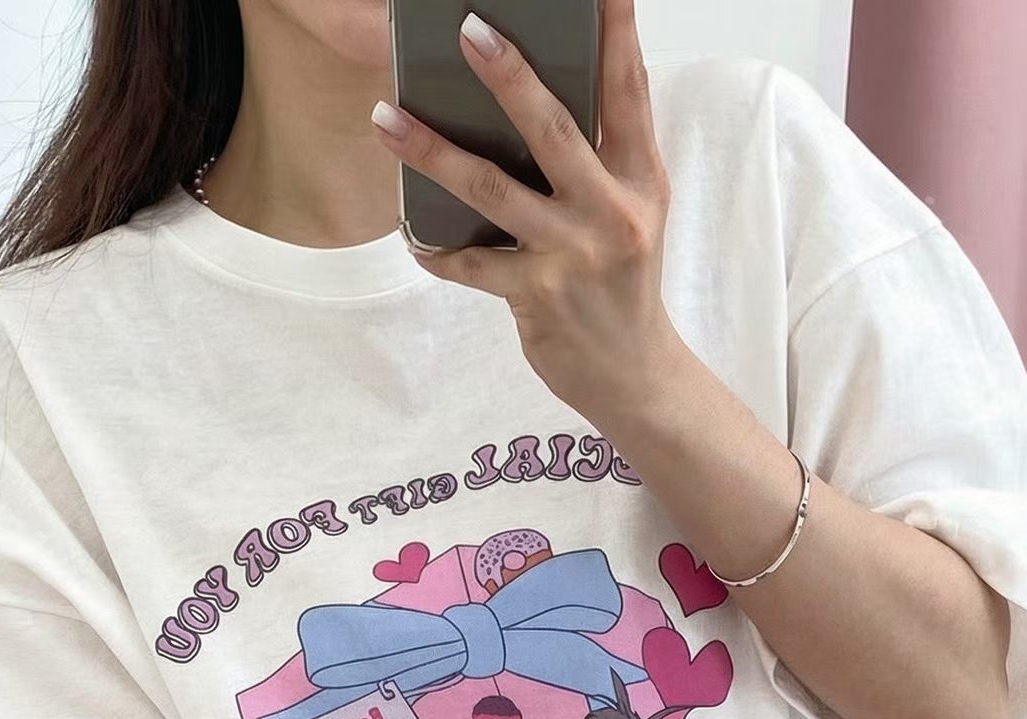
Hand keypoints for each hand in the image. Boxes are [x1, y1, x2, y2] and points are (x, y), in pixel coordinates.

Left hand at [372, 0, 681, 421]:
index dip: (616, 33)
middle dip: (510, 78)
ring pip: (493, 190)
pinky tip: (411, 234)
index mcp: (640, 179)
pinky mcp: (538, 296)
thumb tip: (531, 100)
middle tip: (469, 29)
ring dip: (433, 153)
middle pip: (554, 130)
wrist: (635, 377)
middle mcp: (612, 212)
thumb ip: (600, 159)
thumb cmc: (622, 286)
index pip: (628, 92)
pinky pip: (470, 263)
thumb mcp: (632, 214)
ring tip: (386, 120)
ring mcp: (573, 255)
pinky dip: (435, 249)